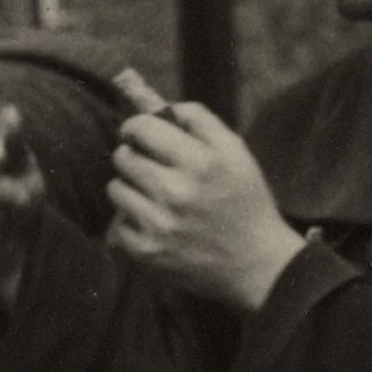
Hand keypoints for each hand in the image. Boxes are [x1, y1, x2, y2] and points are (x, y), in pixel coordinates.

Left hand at [107, 96, 303, 312]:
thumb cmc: (245, 201)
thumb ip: (200, 120)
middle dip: (132, 156)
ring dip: (129, 188)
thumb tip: (161, 106)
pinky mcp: (148, 252)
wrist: (255, 264)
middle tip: (148, 166)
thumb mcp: (236, 152)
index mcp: (201, 162)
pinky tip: (154, 223)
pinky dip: (131, 221)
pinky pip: (117, 223)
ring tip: (152, 195)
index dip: (135, 127)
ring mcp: (160, 225)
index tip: (137, 133)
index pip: (142, 129)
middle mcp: (178, 192)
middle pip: (123, 157)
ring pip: (115, 188)